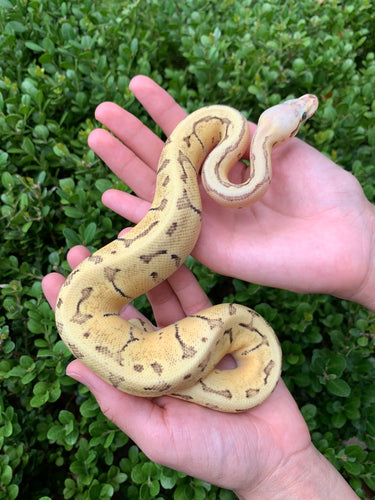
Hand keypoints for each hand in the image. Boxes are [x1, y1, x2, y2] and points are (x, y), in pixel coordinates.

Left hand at [42, 246, 357, 497]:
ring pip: (160, 299)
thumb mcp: (159, 436)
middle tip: (78, 251)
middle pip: (125, 313)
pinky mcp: (220, 330)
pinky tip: (169, 255)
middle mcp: (160, 356)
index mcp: (141, 381)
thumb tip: (71, 369)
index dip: (76, 313)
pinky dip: (183, 278)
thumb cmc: (214, 455)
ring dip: (141, 271)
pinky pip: (198, 299)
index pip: (99, 342)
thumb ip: (119, 404)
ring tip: (121, 240)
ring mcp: (189, 341)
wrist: (274, 453)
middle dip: (103, 283)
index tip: (52, 282)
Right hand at [88, 75, 374, 308]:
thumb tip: (221, 119)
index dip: (163, 108)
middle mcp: (212, 191)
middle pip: (163, 159)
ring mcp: (207, 220)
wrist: (345, 240)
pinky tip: (109, 198)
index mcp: (231, 165)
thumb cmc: (325, 192)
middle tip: (102, 112)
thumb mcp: (286, 149)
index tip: (137, 85)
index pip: (189, 132)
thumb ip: (250, 136)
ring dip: (124, 166)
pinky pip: (165, 230)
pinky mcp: (207, 249)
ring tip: (96, 140)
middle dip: (133, 134)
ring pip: (156, 190)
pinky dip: (137, 216)